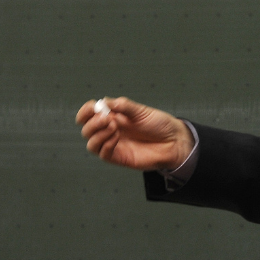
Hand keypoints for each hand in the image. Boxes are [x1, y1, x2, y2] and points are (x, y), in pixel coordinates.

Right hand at [76, 97, 193, 170]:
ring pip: (91, 144)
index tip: (92, 107)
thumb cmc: (159, 124)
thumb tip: (105, 101)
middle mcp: (110, 130)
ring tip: (114, 127)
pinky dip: (106, 144)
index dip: (85, 111)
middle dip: (92, 123)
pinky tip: (116, 138)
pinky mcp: (119, 158)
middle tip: (107, 118)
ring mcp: (113, 144)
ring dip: (98, 134)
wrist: (173, 141)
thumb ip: (123, 106)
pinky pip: (103, 154)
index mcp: (113, 116)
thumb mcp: (141, 111)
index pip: (90, 114)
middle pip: (87, 129)